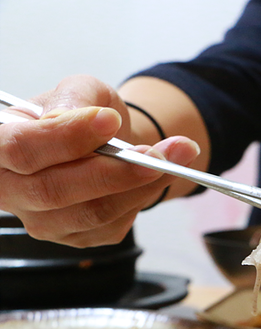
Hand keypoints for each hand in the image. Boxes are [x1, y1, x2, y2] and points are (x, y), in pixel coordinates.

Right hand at [0, 75, 199, 246]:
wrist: (108, 142)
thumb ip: (76, 99)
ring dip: (140, 185)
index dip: (64, 137)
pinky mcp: (76, 237)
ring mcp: (42, 220)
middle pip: (54, 190)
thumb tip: (81, 120)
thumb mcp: (81, 91)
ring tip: (176, 156)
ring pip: (90, 212)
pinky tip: (159, 174)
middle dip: (114, 170)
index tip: (109, 121)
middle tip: (158, 151)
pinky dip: (143, 197)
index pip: (19, 148)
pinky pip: (112, 224)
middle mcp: (11, 191)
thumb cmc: (85, 114)